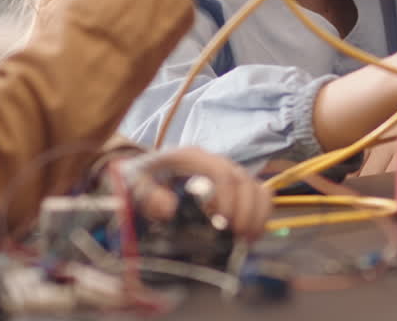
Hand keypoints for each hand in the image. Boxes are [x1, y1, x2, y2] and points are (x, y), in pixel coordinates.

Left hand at [119, 147, 271, 240]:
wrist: (144, 175)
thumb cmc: (140, 179)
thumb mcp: (135, 184)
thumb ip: (147, 195)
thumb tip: (170, 209)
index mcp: (193, 157)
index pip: (221, 172)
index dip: (227, 197)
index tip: (222, 224)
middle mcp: (216, 162)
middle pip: (244, 180)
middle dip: (246, 210)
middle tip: (238, 236)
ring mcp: (229, 174)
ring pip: (257, 187)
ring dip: (257, 214)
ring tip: (248, 239)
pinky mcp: (236, 188)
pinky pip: (260, 196)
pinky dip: (261, 215)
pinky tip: (252, 235)